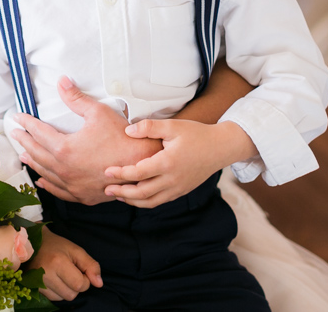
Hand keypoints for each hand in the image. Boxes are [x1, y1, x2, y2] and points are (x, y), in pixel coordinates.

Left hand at [14, 77, 161, 204]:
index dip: (27, 123)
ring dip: (33, 162)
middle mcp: (64, 170)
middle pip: (38, 153)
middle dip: (25, 141)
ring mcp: (73, 185)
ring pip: (46, 173)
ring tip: (24, 155)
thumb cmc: (122, 138)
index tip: (19, 117)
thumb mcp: (98, 113)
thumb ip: (76, 98)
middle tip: (15, 133)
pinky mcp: (83, 195)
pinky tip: (42, 181)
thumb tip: (62, 82)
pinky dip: (48, 184)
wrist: (142, 165)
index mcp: (64, 149)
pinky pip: (60, 190)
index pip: (39, 133)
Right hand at [27, 227, 102, 300]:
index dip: (85, 279)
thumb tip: (99, 284)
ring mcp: (38, 283)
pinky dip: (57, 291)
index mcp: (58, 262)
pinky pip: (53, 298)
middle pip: (72, 294)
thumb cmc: (56, 245)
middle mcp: (46, 275)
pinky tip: (54, 279)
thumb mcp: (76, 250)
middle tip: (70, 271)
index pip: (80, 285)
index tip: (79, 269)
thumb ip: (90, 266)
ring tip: (60, 274)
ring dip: (66, 289)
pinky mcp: (34, 288)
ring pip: (63, 298)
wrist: (32, 243)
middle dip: (76, 285)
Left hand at [104, 120, 255, 207]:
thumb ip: (149, 127)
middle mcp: (173, 180)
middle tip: (106, 189)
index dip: (120, 173)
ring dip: (132, 200)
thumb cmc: (196, 134)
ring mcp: (178, 188)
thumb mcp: (173, 126)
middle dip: (122, 193)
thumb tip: (128, 131)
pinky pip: (160, 201)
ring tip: (118, 196)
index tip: (106, 171)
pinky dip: (145, 201)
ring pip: (151, 202)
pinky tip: (136, 195)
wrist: (221, 148)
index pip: (138, 173)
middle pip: (142, 193)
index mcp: (168, 163)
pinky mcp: (182, 191)